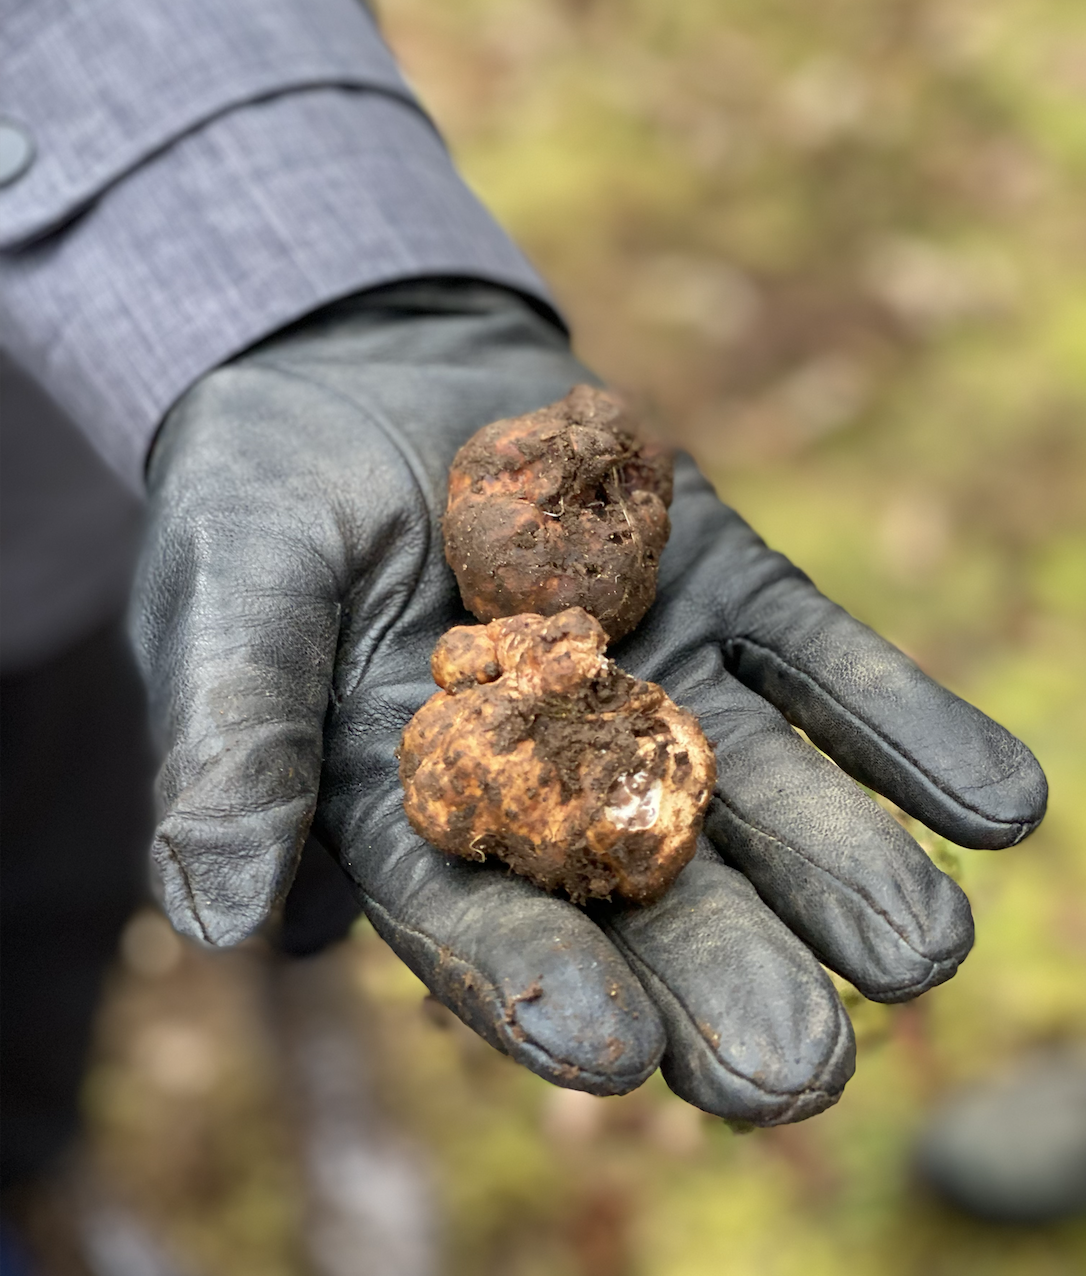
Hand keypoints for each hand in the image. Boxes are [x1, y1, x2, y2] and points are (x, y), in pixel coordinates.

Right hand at [132, 282, 1045, 1124]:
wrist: (365, 370)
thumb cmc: (262, 501)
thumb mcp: (228, 600)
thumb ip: (231, 746)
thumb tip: (211, 921)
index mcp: (424, 816)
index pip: (481, 926)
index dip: (537, 987)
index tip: (612, 1052)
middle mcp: (558, 784)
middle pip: (646, 896)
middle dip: (723, 977)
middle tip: (797, 1069)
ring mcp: (659, 689)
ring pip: (759, 800)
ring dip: (843, 871)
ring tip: (920, 946)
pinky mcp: (732, 601)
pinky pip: (826, 672)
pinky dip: (906, 730)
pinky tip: (997, 800)